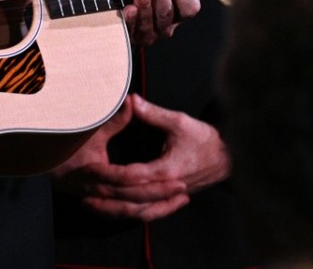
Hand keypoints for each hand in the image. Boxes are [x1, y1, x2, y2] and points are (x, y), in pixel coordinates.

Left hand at [52, 93, 228, 220]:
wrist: (228, 157)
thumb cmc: (204, 139)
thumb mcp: (178, 122)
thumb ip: (152, 113)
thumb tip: (131, 99)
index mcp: (168, 169)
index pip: (136, 176)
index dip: (113, 175)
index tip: (92, 171)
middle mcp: (168, 188)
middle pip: (134, 200)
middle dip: (109, 200)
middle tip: (84, 195)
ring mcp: (171, 197)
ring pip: (141, 212)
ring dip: (117, 210)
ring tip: (92, 206)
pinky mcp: (171, 199)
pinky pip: (150, 212)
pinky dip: (132, 213)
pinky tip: (115, 209)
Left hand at [121, 0, 200, 46]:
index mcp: (179, 5)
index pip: (190, 6)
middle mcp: (168, 21)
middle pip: (171, 13)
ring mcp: (151, 31)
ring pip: (154, 24)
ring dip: (147, 5)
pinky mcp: (132, 35)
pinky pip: (134, 31)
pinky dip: (131, 19)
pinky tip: (127, 8)